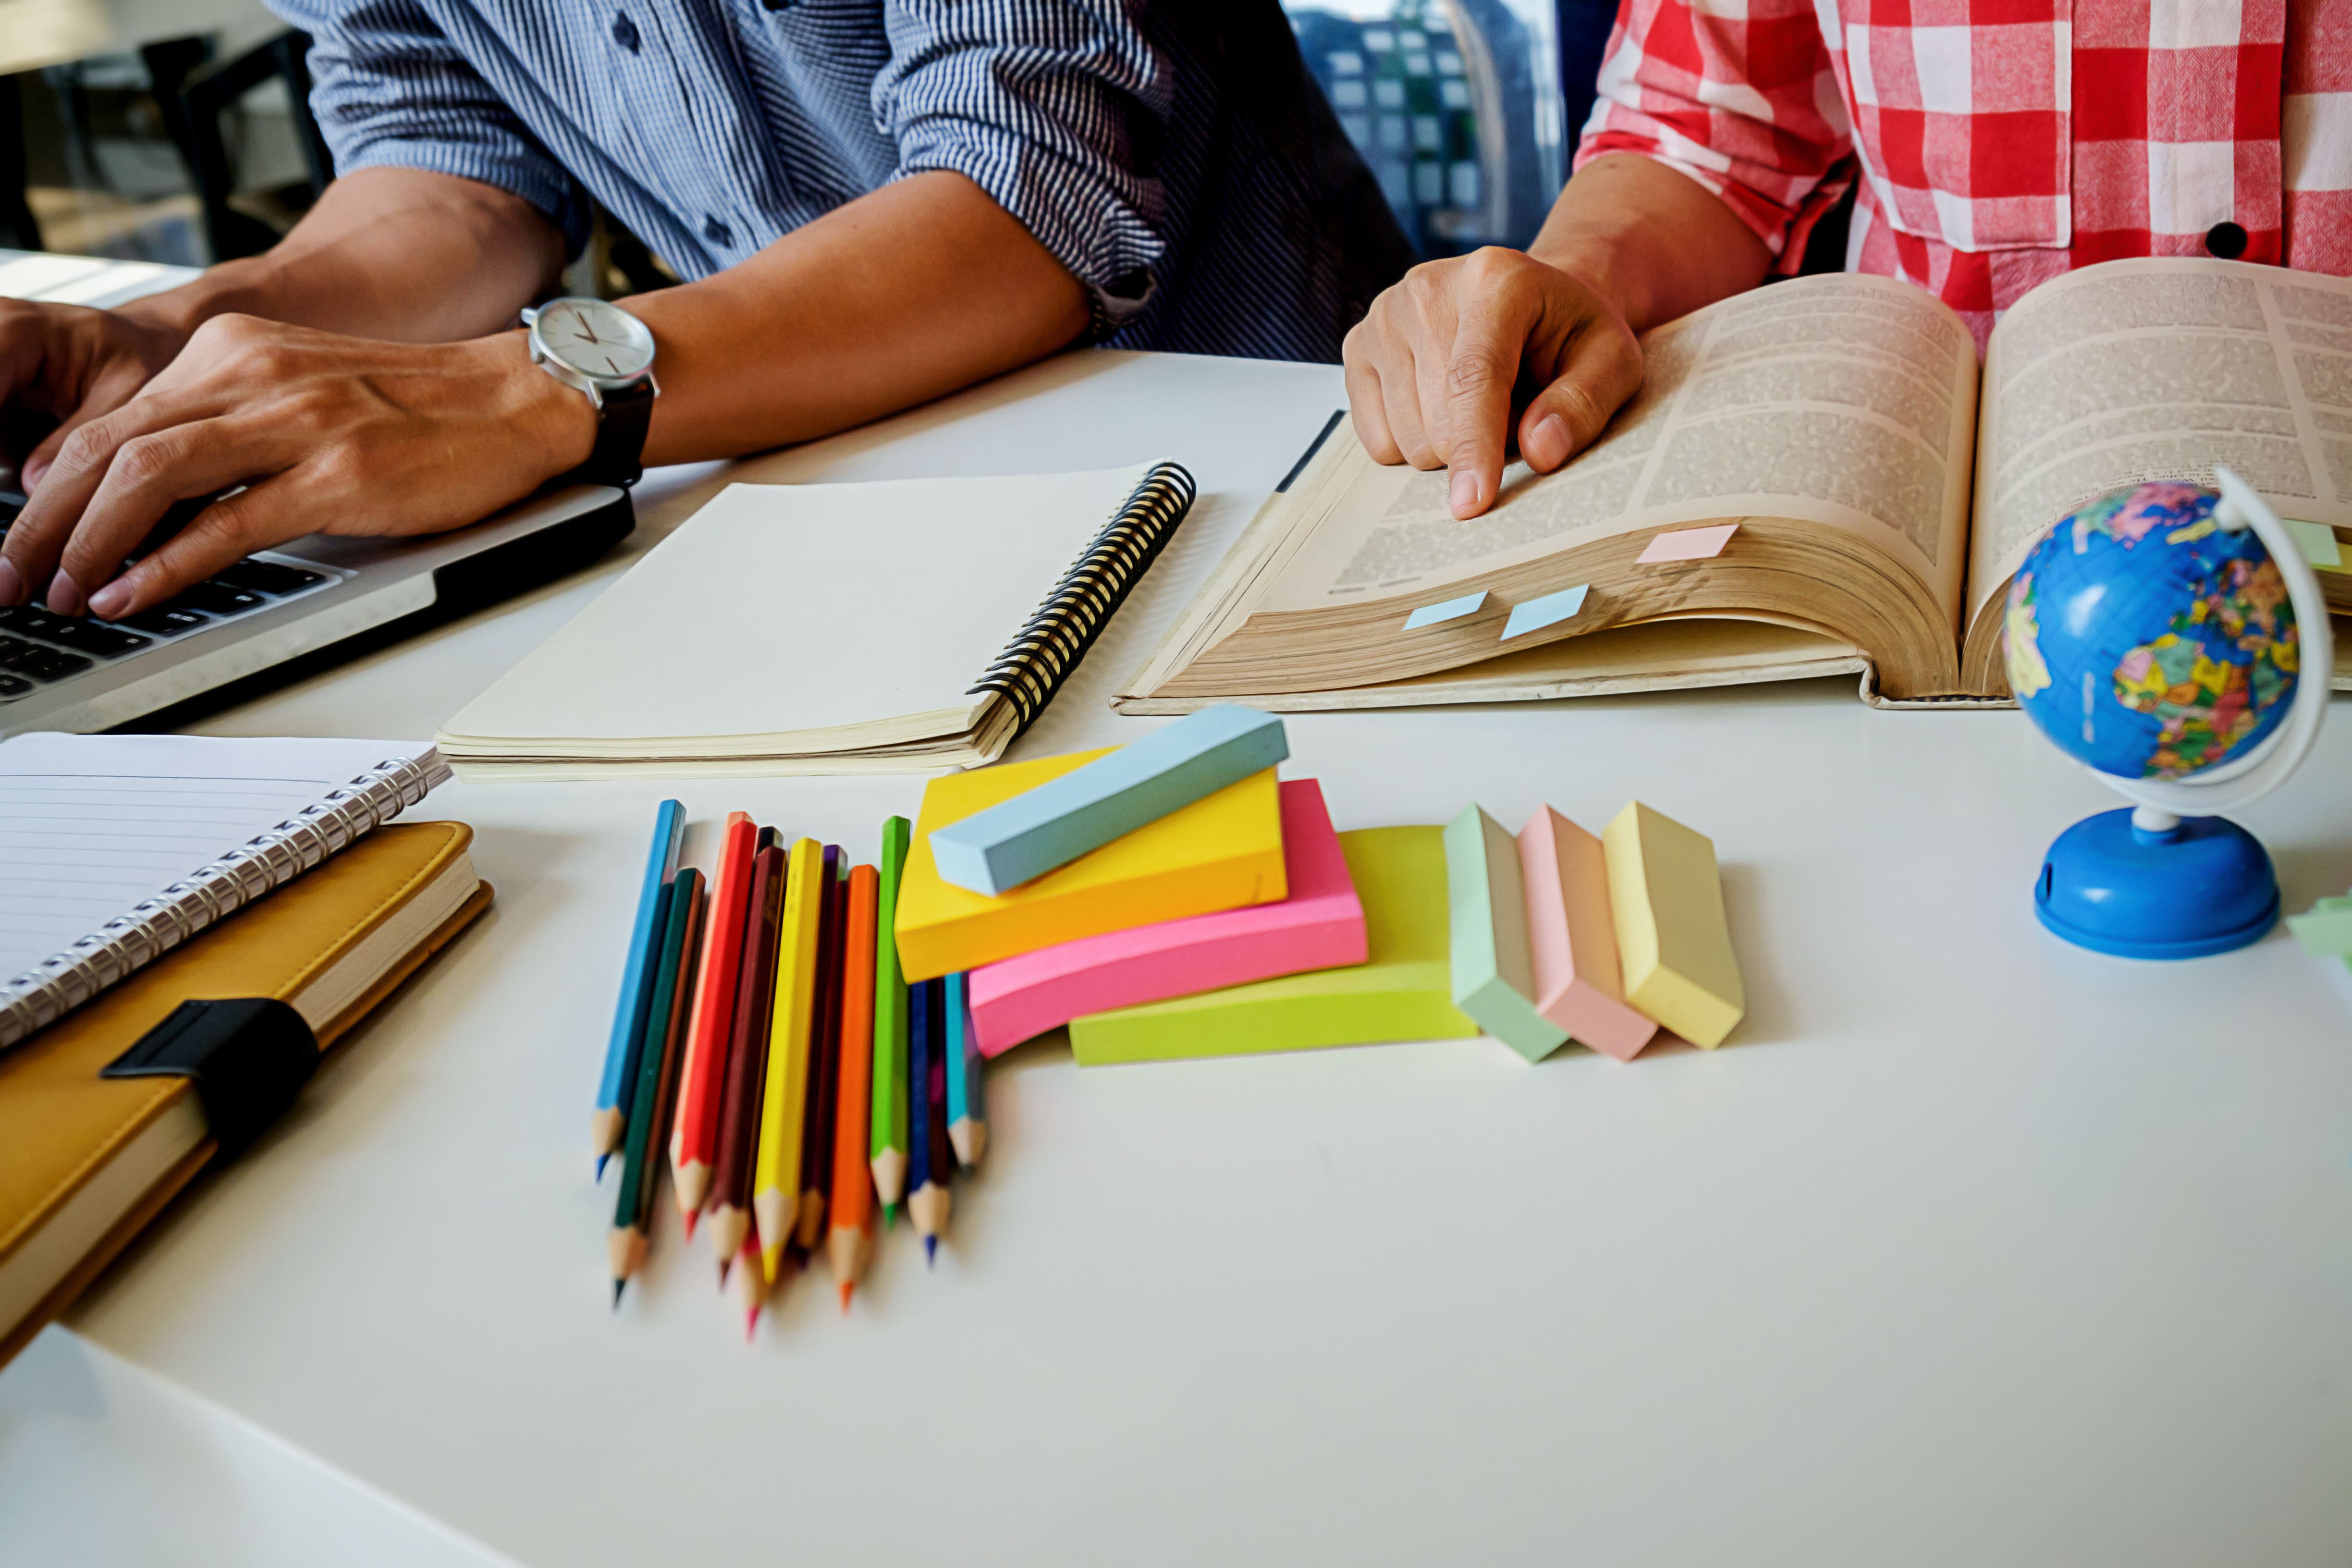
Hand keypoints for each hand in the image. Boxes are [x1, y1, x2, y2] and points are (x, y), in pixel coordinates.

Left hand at [0, 315, 594, 618]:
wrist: (519, 396)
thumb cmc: (422, 408)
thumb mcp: (302, 394)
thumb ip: (226, 425)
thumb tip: (146, 493)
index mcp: (234, 353)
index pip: (110, 423)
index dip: (50, 490)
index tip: (25, 540)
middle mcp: (252, 375)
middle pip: (109, 448)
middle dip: (43, 523)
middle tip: (12, 578)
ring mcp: (296, 422)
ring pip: (149, 476)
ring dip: (88, 543)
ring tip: (62, 593)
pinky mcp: (339, 474)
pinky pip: (226, 521)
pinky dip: (164, 563)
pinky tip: (132, 592)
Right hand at [1342, 246, 1644, 519]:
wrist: (1531, 303)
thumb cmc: (1570, 337)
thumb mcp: (1612, 363)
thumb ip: (1583, 404)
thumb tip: (1540, 451)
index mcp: (1496, 280)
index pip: (1474, 377)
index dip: (1475, 446)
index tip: (1472, 504)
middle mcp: (1427, 289)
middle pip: (1439, 421)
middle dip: (1483, 445)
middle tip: (1516, 412)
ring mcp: (1384, 316)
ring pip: (1407, 439)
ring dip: (1451, 446)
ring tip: (1482, 405)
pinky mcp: (1356, 347)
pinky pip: (1378, 441)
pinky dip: (1414, 443)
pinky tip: (1440, 406)